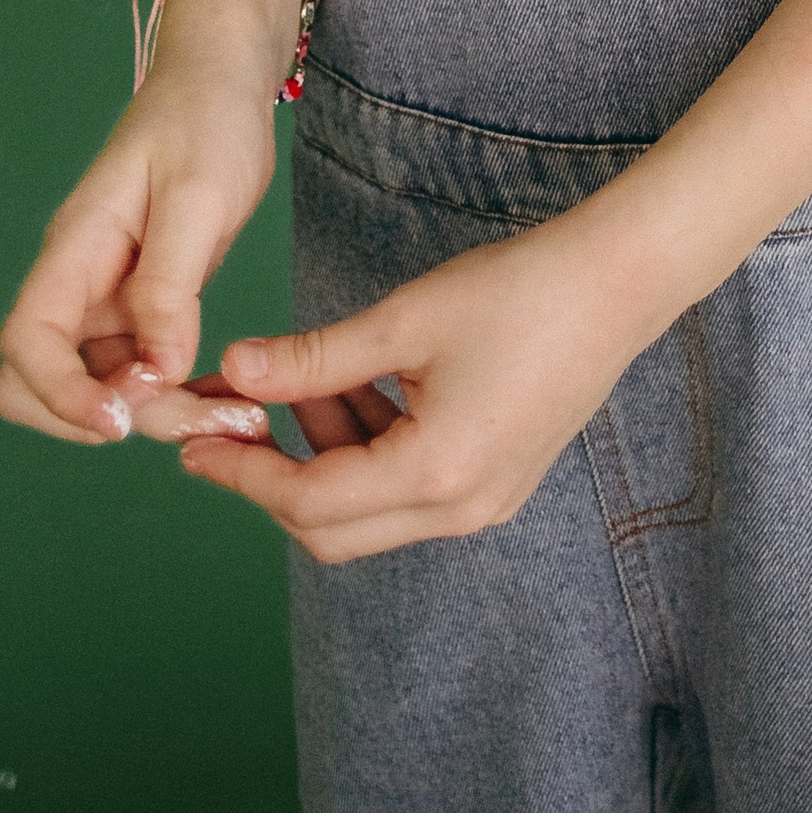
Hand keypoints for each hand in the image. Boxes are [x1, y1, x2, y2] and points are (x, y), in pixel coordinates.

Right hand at [0, 0, 303, 447]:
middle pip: (41, 383)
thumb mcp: (197, 195)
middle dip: (109, 417)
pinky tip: (225, 395)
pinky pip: (136, 372)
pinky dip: (173, 395)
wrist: (222, 81)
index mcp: (76, 247)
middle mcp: (79, 281)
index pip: (27, 341)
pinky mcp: (140, 306)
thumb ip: (170, 282)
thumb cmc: (205, 119)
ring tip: (235, 414)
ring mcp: (105, 297)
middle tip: (201, 416)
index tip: (121, 419)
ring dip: (154, 415)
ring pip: (96, 388)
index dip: (59, 393)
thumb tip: (157, 369)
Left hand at [180, 211, 657, 561]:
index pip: (311, 502)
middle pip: (335, 529)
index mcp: (435, 473)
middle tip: (231, 425)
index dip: (245, 475)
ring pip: (371, 509)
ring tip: (308, 376)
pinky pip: (408, 487)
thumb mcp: (404, 319)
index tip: (194, 448)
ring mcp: (483, 501)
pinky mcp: (496, 480)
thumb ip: (314, 358)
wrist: (617, 283)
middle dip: (275, 478)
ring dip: (325, 453)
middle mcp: (461, 509)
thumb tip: (234, 371)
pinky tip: (359, 382)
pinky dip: (368, 446)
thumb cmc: (517, 292)